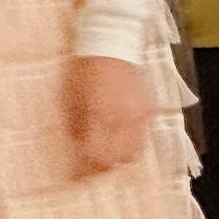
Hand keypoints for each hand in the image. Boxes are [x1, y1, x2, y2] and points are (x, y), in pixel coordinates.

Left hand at [67, 55, 149, 174]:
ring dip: (119, 158)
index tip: (76, 177)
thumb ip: (73, 127)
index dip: (83, 172)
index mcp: (98, 116)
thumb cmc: (84, 69)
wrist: (112, 41)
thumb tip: (75, 151)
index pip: (93, 157)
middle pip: (115, 161)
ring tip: (109, 153)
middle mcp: (121, 119)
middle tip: (91, 166)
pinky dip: (132, 142)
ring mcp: (138, 115)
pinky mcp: (149, 109)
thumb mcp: (69, 98)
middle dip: (101, 168)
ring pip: (133, 154)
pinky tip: (121, 135)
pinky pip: (143, 137)